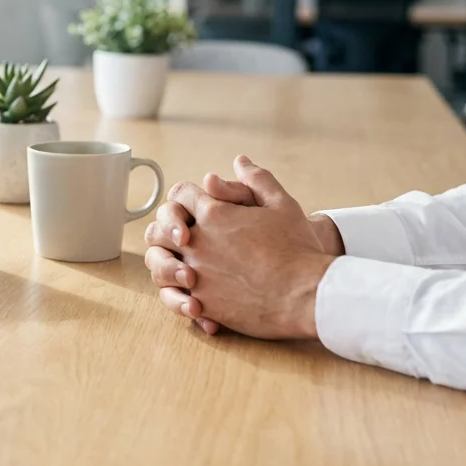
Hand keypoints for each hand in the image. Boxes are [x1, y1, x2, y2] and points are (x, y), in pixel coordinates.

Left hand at [143, 156, 337, 339]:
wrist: (306, 294)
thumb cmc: (297, 248)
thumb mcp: (282, 205)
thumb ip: (257, 180)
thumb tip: (240, 162)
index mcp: (212, 214)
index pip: (180, 194)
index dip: (188, 197)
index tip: (198, 205)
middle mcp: (197, 243)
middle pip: (159, 230)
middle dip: (167, 230)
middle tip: (182, 236)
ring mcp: (197, 274)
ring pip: (160, 266)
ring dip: (167, 264)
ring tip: (186, 268)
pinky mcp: (203, 303)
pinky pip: (176, 297)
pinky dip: (181, 296)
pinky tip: (197, 296)